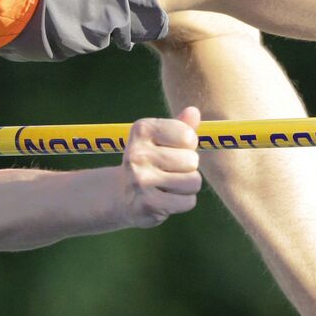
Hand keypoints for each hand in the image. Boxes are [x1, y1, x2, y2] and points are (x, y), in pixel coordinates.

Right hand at [117, 106, 203, 227]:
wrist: (122, 195)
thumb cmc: (150, 161)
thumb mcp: (162, 139)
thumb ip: (181, 126)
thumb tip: (194, 111)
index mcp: (142, 130)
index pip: (188, 136)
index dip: (188, 145)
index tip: (171, 150)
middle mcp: (137, 153)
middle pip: (192, 160)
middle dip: (188, 168)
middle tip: (168, 171)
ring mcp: (140, 180)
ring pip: (193, 182)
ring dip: (187, 186)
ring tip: (168, 185)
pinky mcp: (148, 204)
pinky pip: (188, 201)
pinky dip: (183, 202)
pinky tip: (166, 199)